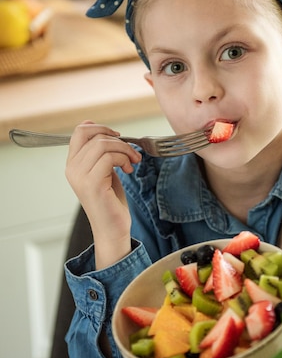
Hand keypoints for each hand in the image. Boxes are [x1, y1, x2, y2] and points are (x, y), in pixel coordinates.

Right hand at [65, 121, 141, 267]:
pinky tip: (128, 170)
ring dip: (124, 150)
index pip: (79, 132)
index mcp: (73, 164)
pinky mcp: (92, 184)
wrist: (112, 229)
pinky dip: (124, 159)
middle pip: (94, 136)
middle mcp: (72, 169)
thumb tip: (101, 128)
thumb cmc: (111, 202)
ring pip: (103, 144)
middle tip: (132, 153)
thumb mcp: (104, 171)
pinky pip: (109, 157)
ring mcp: (80, 176)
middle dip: (119, 141)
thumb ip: (101, 152)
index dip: (100, 127)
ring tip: (132, 163)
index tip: (118, 136)